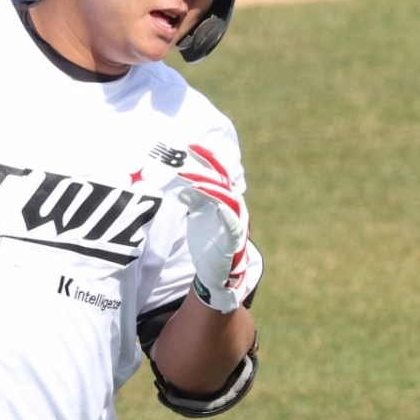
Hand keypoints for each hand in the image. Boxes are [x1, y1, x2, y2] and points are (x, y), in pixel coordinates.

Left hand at [176, 143, 261, 310]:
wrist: (216, 273)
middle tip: (185, 162)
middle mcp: (233, 205)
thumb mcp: (197, 217)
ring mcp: (236, 220)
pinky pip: (232, 220)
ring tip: (194, 181)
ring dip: (211, 188)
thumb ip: (194, 200)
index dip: (205, 159)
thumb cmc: (208, 243)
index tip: (190, 147)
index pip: (216, 173)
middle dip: (205, 170)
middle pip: (222, 181)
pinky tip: (214, 203)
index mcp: (224, 199)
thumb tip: (183, 188)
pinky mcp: (234, 237)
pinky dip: (225, 210)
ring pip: (227, 197)